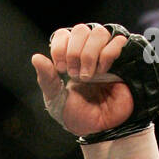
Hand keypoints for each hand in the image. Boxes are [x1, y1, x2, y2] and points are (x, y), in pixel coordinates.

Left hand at [31, 23, 131, 138]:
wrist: (99, 128)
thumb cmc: (78, 114)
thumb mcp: (56, 99)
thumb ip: (46, 79)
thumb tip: (36, 57)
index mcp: (69, 57)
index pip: (63, 34)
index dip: (60, 48)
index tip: (61, 70)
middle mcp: (86, 50)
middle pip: (81, 29)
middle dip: (75, 52)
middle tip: (75, 75)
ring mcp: (104, 53)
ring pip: (98, 32)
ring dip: (90, 54)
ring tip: (89, 76)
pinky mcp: (122, 58)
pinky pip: (117, 41)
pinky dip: (107, 55)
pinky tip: (103, 71)